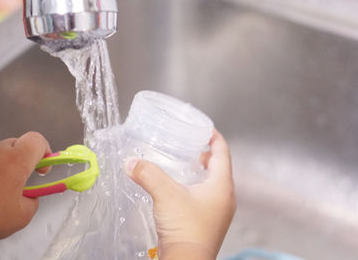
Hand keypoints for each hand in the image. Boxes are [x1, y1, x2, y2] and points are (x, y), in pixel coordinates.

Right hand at [125, 130, 235, 259]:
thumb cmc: (186, 230)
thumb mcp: (166, 195)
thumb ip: (148, 174)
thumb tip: (132, 162)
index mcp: (222, 186)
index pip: (223, 153)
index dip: (215, 138)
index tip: (206, 128)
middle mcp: (225, 198)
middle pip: (219, 168)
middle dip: (206, 155)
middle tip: (191, 145)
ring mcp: (218, 212)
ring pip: (212, 184)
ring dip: (200, 173)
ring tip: (184, 165)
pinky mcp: (208, 223)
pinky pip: (205, 199)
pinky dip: (195, 188)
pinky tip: (178, 190)